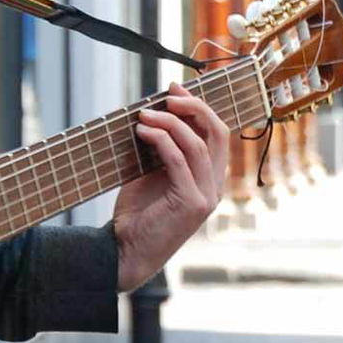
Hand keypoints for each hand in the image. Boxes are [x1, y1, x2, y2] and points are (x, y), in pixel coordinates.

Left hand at [113, 83, 228, 290]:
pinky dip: (162, 140)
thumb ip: (161, 149)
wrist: (125, 253)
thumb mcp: (151, 175)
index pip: (217, 134)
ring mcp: (206, 197)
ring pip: (198, 144)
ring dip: (170, 122)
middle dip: (195, 106)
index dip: (200, 107)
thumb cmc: (137, 216)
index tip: (174, 89)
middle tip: (168, 94)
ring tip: (144, 115)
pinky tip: (143, 132)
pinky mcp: (191, 204)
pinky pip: (180, 161)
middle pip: (218, 133)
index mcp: (209, 179)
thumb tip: (154, 113)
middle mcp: (214, 187)